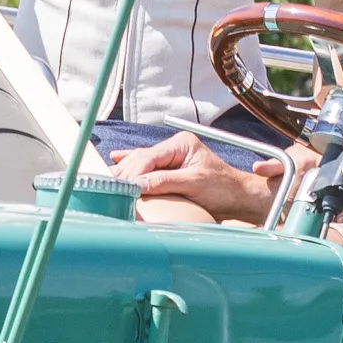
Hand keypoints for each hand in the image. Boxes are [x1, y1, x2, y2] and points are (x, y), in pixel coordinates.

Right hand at [101, 137, 282, 223]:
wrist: (238, 198)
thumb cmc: (223, 189)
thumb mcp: (194, 184)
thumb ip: (165, 182)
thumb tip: (137, 184)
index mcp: (181, 144)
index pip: (149, 157)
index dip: (133, 172)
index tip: (121, 188)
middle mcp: (174, 147)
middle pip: (140, 159)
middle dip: (125, 174)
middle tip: (108, 189)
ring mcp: (171, 157)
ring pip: (139, 163)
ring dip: (124, 174)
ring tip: (105, 183)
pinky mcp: (169, 169)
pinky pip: (144, 166)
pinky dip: (130, 168)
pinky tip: (115, 163)